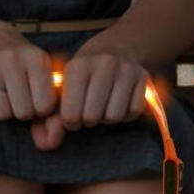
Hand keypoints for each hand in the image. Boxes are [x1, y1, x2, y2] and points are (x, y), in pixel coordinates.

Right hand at [0, 20, 57, 123]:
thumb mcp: (40, 72)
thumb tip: (51, 139)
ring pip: (1, 113)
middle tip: (17, 100)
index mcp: (36, 59)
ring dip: (2, 112)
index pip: (44, 105)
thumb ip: (51, 103)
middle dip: (20, 112)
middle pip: (22, 112)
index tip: (35, 101)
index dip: (40, 110)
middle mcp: (13, 60)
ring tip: (3, 98)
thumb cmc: (20, 62)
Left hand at [32, 41, 148, 150]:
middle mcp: (104, 63)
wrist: (114, 50)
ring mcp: (127, 69)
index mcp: (78, 67)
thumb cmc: (81, 80)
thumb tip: (48, 142)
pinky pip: (133, 112)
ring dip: (106, 118)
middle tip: (87, 112)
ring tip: (102, 107)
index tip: (71, 116)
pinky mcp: (145, 76)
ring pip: (113, 116)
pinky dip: (124, 115)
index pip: (70, 114)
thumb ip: (49, 119)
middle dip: (88, 121)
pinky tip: (118, 103)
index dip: (70, 122)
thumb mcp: (61, 92)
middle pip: (92, 117)